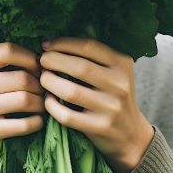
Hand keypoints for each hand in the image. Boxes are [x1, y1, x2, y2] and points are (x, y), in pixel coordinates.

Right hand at [0, 42, 44, 172]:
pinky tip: (36, 121)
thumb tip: (39, 59)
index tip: (37, 69)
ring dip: (41, 104)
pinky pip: (22, 124)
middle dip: (40, 86)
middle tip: (43, 92)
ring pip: (25, 99)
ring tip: (41, 106)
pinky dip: (36, 122)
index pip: (9, 50)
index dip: (30, 58)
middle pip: (23, 78)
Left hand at [39, 38, 153, 172]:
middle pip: (79, 67)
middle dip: (53, 61)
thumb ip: (94, 55)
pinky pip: (67, 115)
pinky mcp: (100, 127)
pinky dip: (52, 106)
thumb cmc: (114, 97)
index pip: (89, 46)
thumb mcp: (114, 72)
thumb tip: (60, 38)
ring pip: (71, 91)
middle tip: (41, 61)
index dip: (63, 43)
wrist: (131, 135)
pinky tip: (48, 100)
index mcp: (122, 64)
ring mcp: (111, 108)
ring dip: (49, 82)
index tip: (45, 45)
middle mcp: (120, 84)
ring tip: (42, 78)